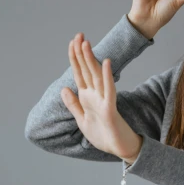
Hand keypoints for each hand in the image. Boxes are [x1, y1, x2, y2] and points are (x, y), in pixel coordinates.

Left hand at [60, 34, 142, 160]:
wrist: (120, 149)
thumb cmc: (104, 136)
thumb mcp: (82, 121)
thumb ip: (73, 105)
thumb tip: (64, 89)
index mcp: (87, 97)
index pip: (79, 73)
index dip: (75, 58)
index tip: (72, 42)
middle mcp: (95, 95)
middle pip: (87, 70)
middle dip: (82, 52)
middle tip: (79, 34)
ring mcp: (104, 100)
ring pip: (96, 76)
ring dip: (91, 59)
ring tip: (87, 43)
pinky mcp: (110, 108)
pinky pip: (109, 90)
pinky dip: (106, 76)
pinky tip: (106, 62)